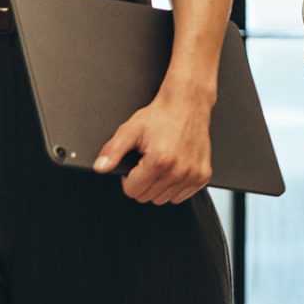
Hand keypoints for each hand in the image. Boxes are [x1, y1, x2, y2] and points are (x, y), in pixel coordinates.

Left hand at [96, 91, 214, 204]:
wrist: (187, 104)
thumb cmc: (161, 115)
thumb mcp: (130, 130)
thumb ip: (113, 151)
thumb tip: (100, 167)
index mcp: (159, 161)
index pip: (132, 191)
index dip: (128, 178)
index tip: (134, 165)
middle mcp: (178, 170)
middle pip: (147, 197)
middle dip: (143, 182)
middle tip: (147, 161)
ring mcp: (193, 175)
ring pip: (164, 199)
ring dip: (159, 186)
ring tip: (160, 163)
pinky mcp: (203, 176)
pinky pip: (181, 196)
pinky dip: (175, 186)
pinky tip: (173, 167)